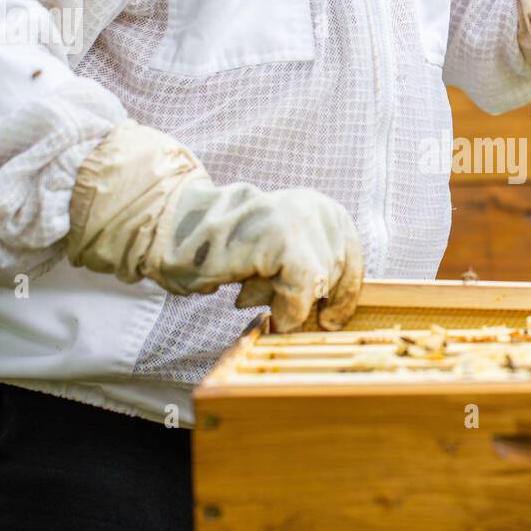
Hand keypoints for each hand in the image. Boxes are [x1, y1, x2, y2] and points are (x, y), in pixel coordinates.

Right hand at [67, 121, 363, 331]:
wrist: (177, 229)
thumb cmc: (228, 250)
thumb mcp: (283, 255)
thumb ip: (313, 272)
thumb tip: (337, 316)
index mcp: (326, 210)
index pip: (353, 264)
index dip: (342, 299)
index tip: (328, 321)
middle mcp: (318, 209)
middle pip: (337, 278)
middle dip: (307, 301)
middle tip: (264, 296)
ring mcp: (301, 221)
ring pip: (319, 285)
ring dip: (286, 301)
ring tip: (249, 288)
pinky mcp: (282, 238)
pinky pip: (302, 290)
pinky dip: (284, 308)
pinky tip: (252, 301)